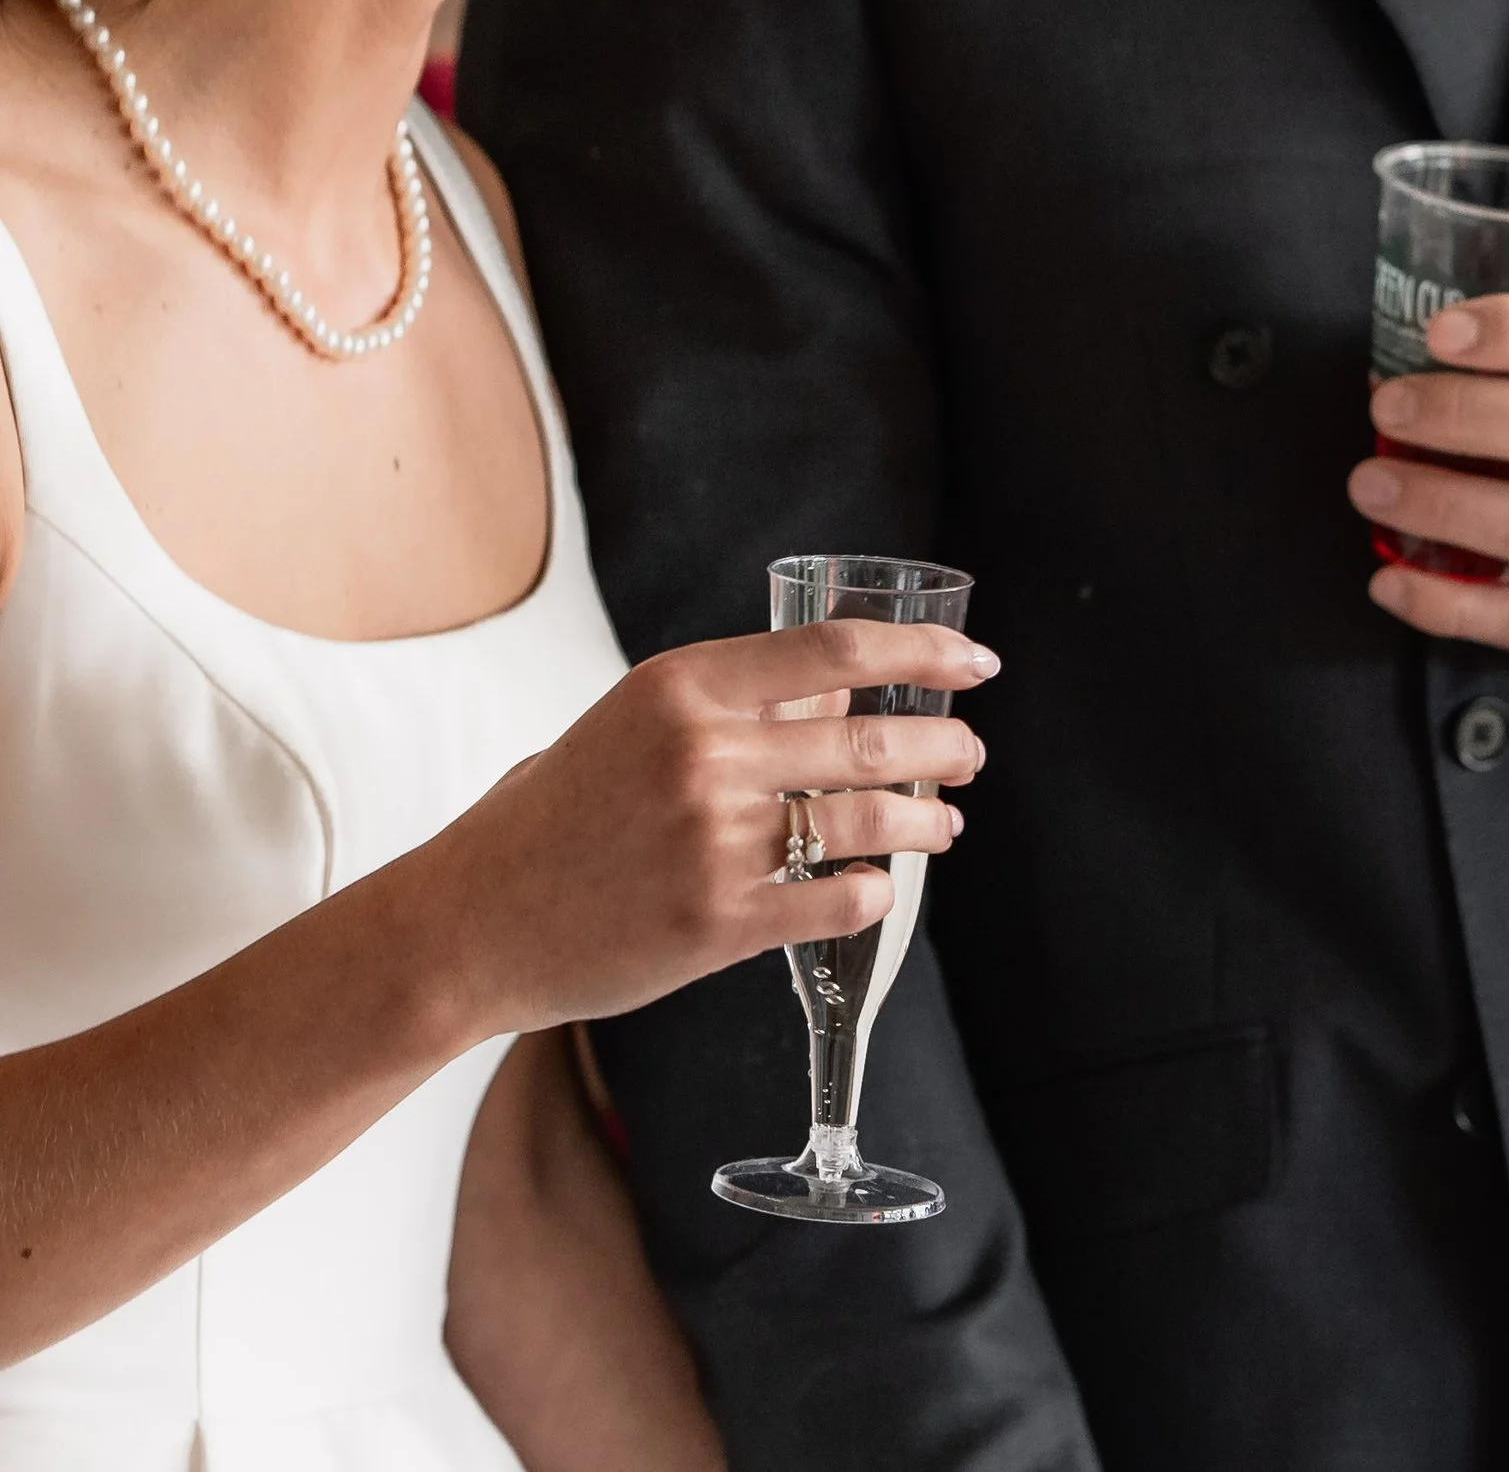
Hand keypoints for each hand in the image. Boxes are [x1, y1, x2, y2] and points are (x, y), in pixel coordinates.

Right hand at [420, 618, 993, 1041]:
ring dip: (922, 821)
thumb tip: (844, 697)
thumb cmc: (552, 815)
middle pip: (866, 739)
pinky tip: (881, 888)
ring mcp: (713, 841)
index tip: (974, 662)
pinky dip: (872, 893)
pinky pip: (831, 899)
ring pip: (861, 820)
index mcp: (683, 685)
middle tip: (969, 753)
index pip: (835, 651)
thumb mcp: (637, 724)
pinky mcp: (717, 923)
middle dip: (940, 746)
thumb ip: (734, 706)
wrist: (469, 921)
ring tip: (944, 824)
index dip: (920, 654)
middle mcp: (704, 753)